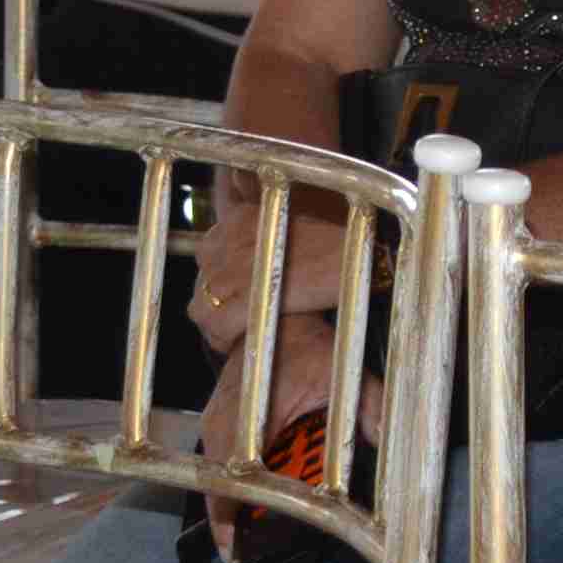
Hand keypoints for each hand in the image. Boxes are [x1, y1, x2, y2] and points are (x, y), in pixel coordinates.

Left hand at [188, 187, 354, 354]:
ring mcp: (231, 268)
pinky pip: (216, 326)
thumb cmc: (339, 242)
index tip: (238, 295)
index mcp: (240, 216)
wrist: (360, 256)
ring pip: (202, 307)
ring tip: (239, 336)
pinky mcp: (242, 298)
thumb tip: (255, 252)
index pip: (209, 252)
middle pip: (203, 280)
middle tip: (242, 319)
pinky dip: (223, 340)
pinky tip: (243, 345)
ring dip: (216, 325)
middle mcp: (228, 237)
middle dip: (218, 303)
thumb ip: (268, 234)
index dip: (221, 280)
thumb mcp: (296, 222)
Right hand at [197, 316, 347, 560]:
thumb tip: (393, 443)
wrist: (273, 313)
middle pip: (214, 483)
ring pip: (211, 473)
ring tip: (246, 533)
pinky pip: (215, 458)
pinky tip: (248, 496)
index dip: (227, 516)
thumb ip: (370, 410)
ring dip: (227, 501)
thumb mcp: (344, 375)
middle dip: (229, 519)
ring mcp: (213, 416)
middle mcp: (223, 417)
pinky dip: (227, 479)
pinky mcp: (213, 415)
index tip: (234, 546)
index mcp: (252, 411)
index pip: (230, 474)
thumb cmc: (307, 343)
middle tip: (247, 549)